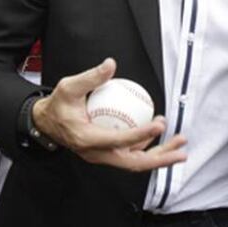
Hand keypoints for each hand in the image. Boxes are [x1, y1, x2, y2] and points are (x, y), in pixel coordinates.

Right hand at [32, 58, 186, 171]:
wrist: (45, 123)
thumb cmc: (58, 105)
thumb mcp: (69, 87)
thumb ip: (90, 77)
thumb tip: (111, 64)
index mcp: (87, 140)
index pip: (118, 141)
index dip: (140, 135)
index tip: (159, 125)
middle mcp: (96, 154)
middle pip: (133, 162)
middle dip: (160, 158)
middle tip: (181, 148)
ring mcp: (102, 156)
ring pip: (135, 161)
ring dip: (159, 154)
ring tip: (179, 141)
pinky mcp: (107, 153)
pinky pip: (130, 154)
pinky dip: (148, 146)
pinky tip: (159, 132)